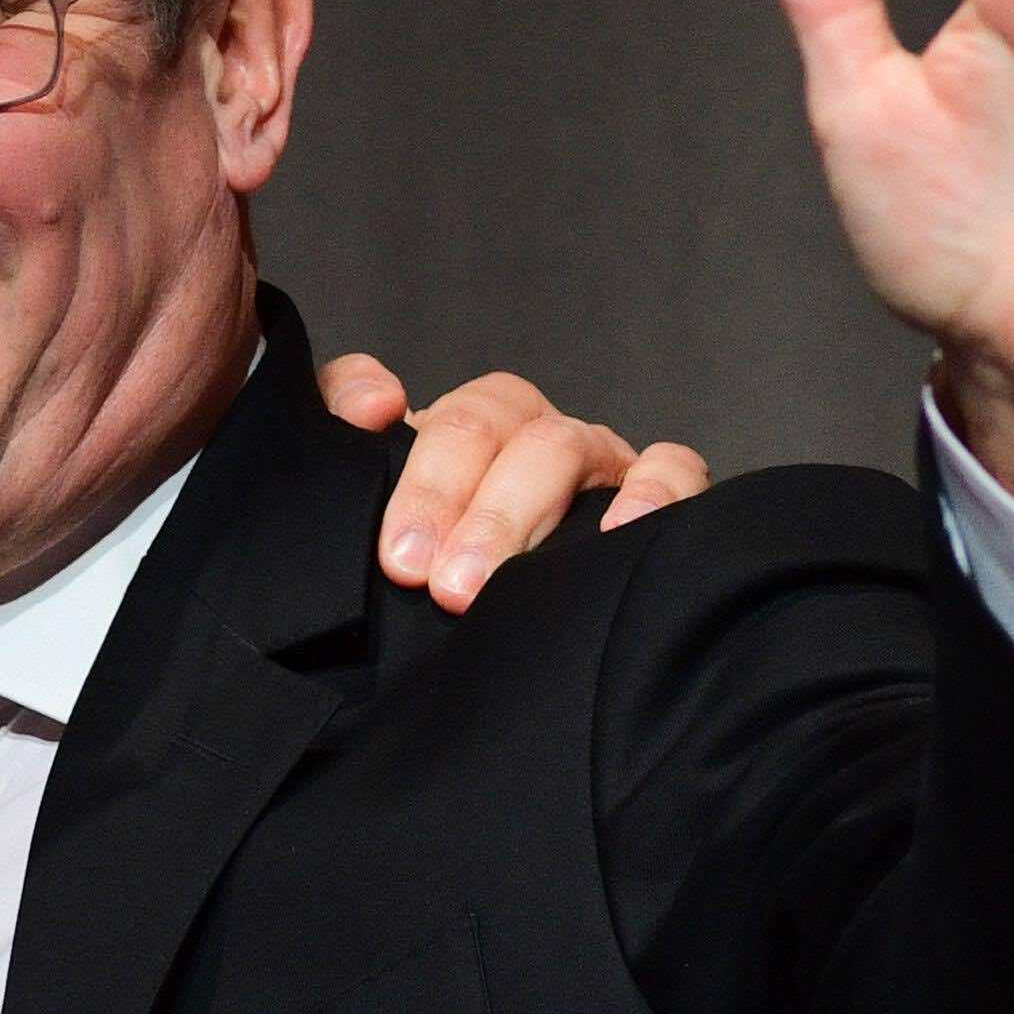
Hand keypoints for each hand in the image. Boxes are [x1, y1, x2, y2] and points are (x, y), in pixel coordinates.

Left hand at [321, 356, 710, 609]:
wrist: (504, 612)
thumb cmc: (446, 565)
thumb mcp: (373, 506)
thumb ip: (343, 436)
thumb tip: (374, 404)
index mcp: (456, 428)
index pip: (410, 400)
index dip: (397, 455)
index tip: (394, 551)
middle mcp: (523, 432)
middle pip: (483, 423)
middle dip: (445, 500)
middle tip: (421, 578)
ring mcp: (592, 456)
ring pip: (557, 445)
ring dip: (512, 512)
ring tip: (476, 586)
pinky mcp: (658, 487)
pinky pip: (670, 467)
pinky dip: (652, 492)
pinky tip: (616, 536)